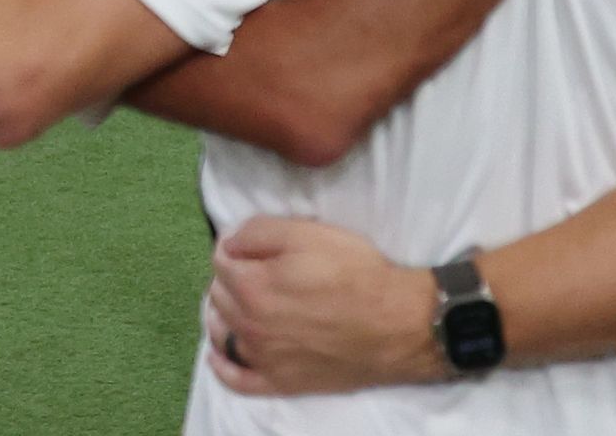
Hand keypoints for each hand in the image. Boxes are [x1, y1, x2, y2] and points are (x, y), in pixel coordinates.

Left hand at [200, 219, 438, 394]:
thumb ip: (258, 233)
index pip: (220, 261)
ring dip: (222, 313)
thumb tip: (228, 241)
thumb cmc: (356, 274)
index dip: (233, 247)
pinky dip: (222, 364)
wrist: (397, 324)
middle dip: (229, 278)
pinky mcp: (280, 382)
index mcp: (252, 287)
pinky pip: (236, 379)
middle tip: (252, 269)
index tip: (249, 245)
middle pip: (218, 295)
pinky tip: (221, 353)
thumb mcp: (308, 233)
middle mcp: (249, 326)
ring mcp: (263, 359)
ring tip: (238, 303)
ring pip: (221, 333)